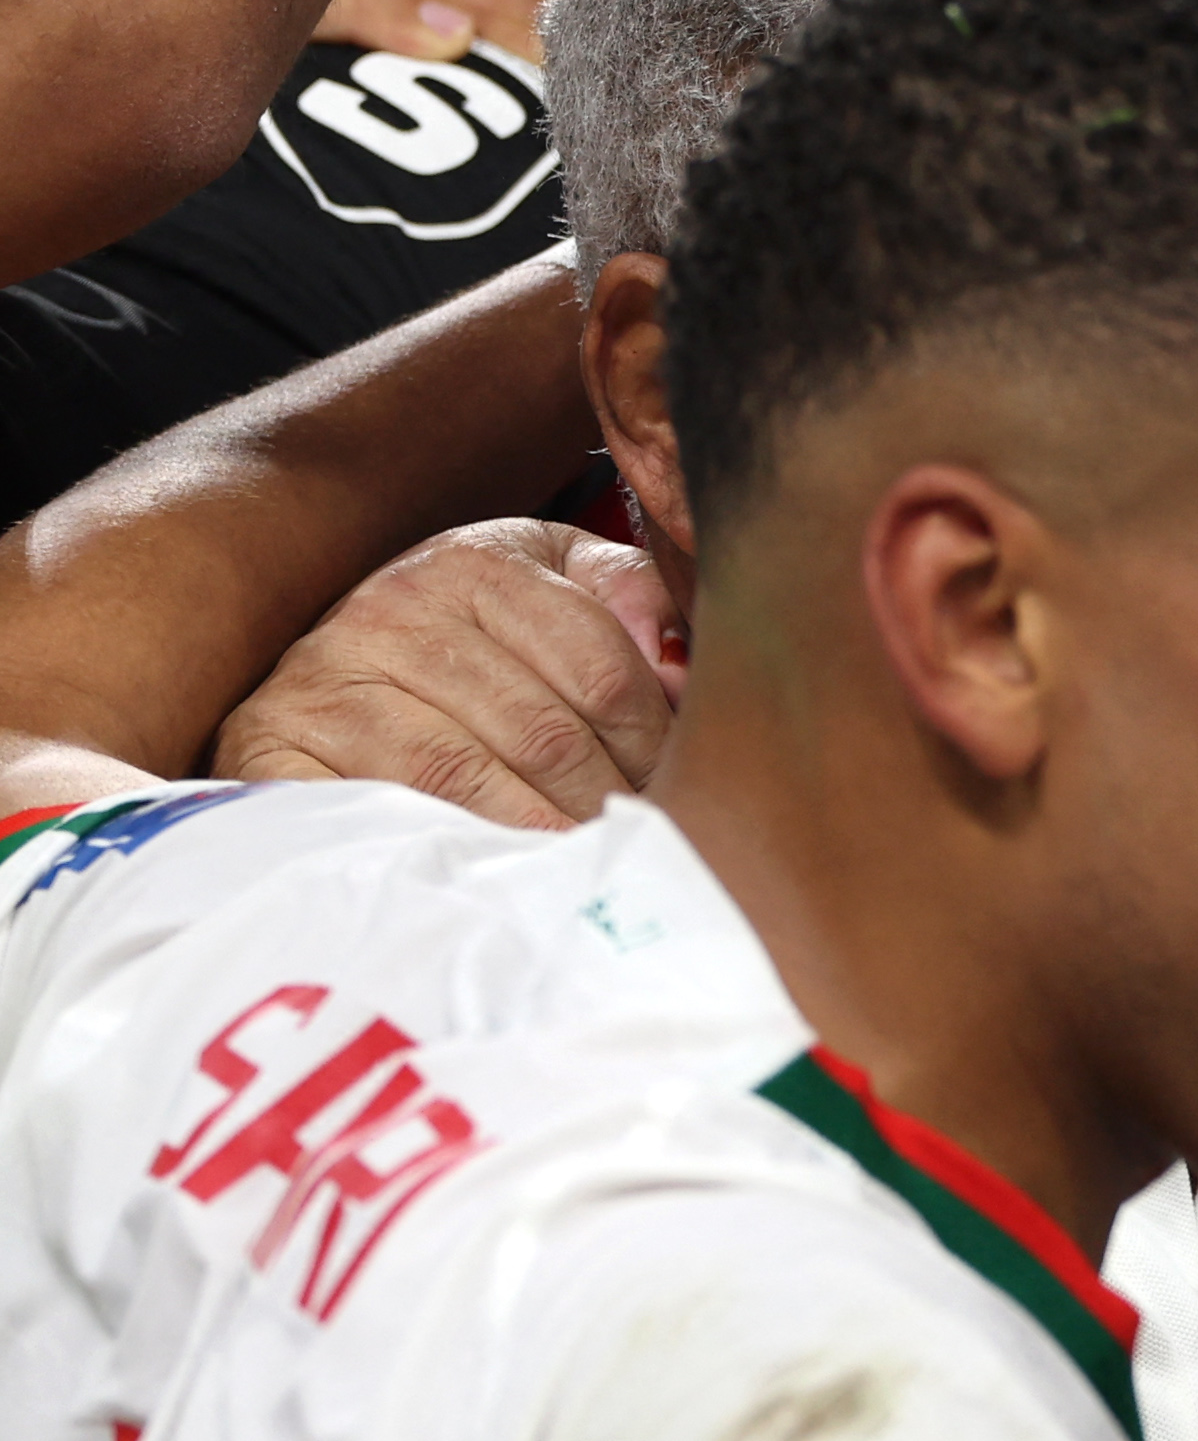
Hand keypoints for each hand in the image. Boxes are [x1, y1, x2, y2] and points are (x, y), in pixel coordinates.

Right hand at [213, 520, 682, 826]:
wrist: (324, 681)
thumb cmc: (469, 640)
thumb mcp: (552, 586)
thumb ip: (628, 597)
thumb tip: (679, 663)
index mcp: (472, 565)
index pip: (604, 673)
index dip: (657, 746)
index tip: (678, 789)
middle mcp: (391, 610)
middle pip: (546, 735)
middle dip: (607, 804)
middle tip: (640, 848)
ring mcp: (326, 679)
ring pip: (468, 779)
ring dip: (541, 837)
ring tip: (584, 869)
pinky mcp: (274, 746)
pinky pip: (385, 816)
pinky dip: (451, 852)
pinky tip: (497, 874)